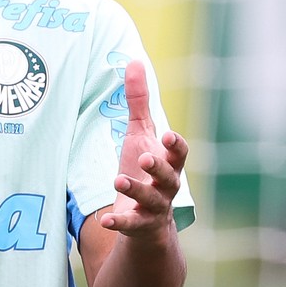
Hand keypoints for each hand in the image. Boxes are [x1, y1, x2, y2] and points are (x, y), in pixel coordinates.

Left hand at [97, 60, 187, 239]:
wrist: (147, 218)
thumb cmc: (144, 169)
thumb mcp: (140, 134)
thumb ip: (138, 101)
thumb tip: (135, 60)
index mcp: (168, 162)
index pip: (179, 153)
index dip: (176, 144)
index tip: (167, 134)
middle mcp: (166, 186)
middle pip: (170, 177)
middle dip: (159, 167)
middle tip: (146, 158)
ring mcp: (155, 208)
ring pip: (151, 201)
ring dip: (136, 190)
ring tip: (119, 180)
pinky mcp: (140, 226)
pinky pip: (132, 225)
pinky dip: (120, 223)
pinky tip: (106, 219)